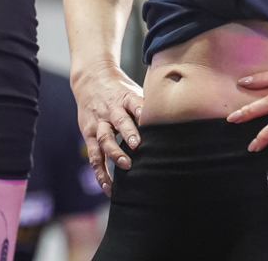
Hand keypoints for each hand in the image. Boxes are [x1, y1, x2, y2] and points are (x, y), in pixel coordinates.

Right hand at [70, 61, 143, 194]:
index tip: (147, 119)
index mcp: (125, 98)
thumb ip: (149, 105)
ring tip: (126, 166)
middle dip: (128, 133)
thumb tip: (177, 118)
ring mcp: (99, 123)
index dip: (141, 111)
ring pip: (105, 139)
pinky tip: (109, 187)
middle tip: (137, 145)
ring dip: (114, 153)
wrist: (91, 79)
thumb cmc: (119, 90)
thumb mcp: (133, 90)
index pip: (134, 102)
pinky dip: (100, 172)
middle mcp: (111, 111)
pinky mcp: (90, 135)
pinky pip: (94, 156)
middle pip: (119, 121)